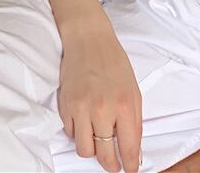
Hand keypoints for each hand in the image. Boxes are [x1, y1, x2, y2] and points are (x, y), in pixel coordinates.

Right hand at [58, 15, 141, 172]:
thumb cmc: (113, 63)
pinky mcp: (65, 104)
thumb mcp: (133, 91)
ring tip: (97, 140)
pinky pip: (70, 133)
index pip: (129, 148)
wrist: (88, 38)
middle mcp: (102, 109)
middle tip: (113, 163)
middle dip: (111, 165)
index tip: (130, 169)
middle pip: (104, 155)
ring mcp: (81, 107)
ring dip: (92, 149)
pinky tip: (84, 121)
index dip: (130, 165)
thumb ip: (134, 122)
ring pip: (84, 150)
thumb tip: (133, 151)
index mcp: (125, 105)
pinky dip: (78, 132)